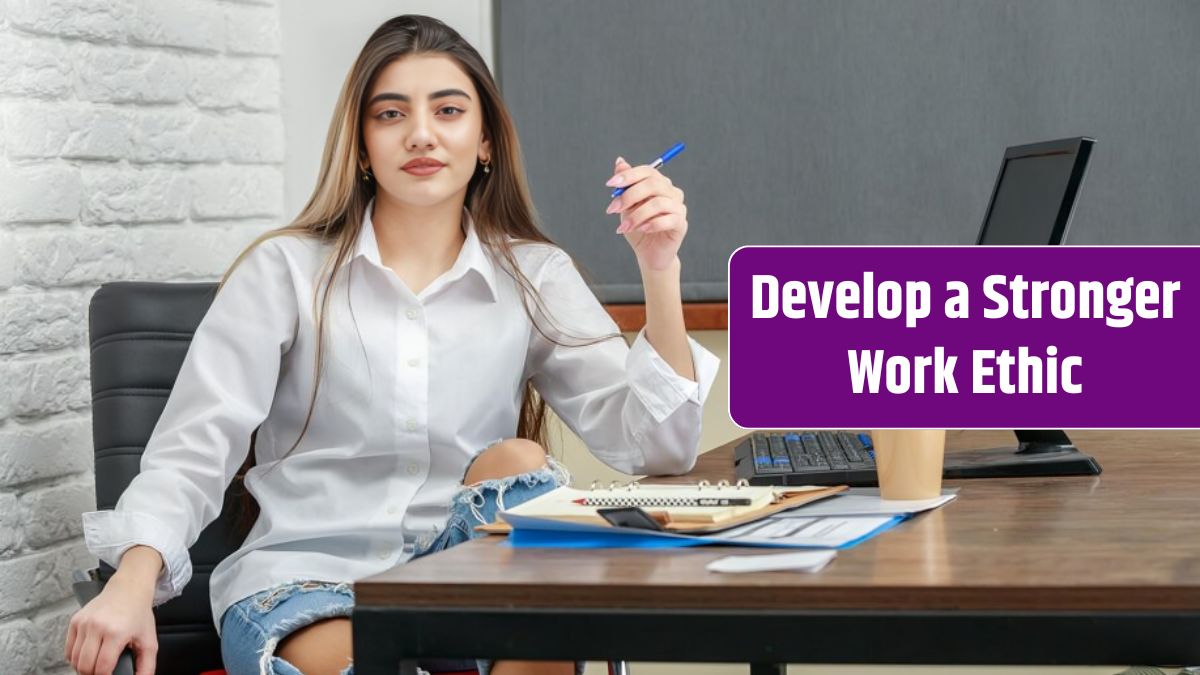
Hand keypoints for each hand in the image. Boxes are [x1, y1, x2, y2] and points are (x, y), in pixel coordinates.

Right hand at [66, 576, 156, 674]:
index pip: (102, 667)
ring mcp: (83, 623)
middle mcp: (97, 627)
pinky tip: (87, 656)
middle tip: (101, 673)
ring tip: (94, 666)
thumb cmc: (138, 613)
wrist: (128, 589)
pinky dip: (75, 658)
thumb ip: (147, 665)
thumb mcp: (148, 640)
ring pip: (74, 659)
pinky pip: (68, 649)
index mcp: (116, 632)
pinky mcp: (75, 621)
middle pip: (85, 666)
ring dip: (83, 667)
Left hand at [605, 156, 687, 271]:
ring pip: (658, 203)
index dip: (628, 175)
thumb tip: (620, 161)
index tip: (610, 184)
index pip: (647, 171)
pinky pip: (667, 220)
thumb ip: (625, 185)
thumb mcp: (627, 206)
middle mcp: (672, 192)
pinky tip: (641, 230)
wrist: (648, 254)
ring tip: (624, 227)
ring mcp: (679, 208)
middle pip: (653, 185)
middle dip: (629, 196)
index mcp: (660, 184)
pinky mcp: (681, 224)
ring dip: (636, 215)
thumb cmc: (638, 228)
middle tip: (613, 209)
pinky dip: (651, 224)